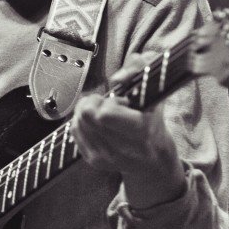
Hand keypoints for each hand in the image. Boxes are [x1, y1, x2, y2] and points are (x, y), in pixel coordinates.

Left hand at [72, 54, 187, 208]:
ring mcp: (106, 158)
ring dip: (87, 111)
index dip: (108, 102)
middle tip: (107, 103)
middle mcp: (123, 149)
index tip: (120, 101)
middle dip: (94, 102)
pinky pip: (74, 131)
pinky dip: (82, 121)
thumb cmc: (152, 117)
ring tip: (103, 112)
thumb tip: (117, 78)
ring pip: (78, 123)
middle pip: (87, 116)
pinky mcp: (94, 161)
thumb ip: (140, 67)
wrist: (153, 158)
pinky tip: (96, 122)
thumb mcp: (154, 86)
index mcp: (141, 131)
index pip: (105, 115)